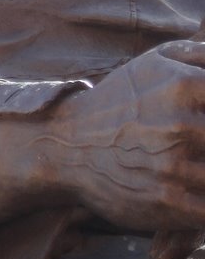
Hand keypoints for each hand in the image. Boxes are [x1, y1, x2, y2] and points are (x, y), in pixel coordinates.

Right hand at [43, 41, 204, 229]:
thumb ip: (201, 54)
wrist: (68, 145)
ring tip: (197, 164)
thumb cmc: (119, 101)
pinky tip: (196, 190)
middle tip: (203, 144)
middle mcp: (182, 124)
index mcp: (184, 85)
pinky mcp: (169, 203)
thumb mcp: (155, 61)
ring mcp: (175, 167)